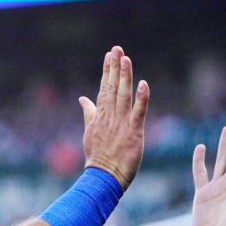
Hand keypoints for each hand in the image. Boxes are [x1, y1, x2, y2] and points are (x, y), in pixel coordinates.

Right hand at [79, 46, 149, 188]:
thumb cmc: (97, 157)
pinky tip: (144, 84)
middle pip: (112, 87)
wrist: (103, 176)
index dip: (107, 71)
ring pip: (123, 95)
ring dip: (125, 76)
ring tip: (126, 58)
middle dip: (115, 67)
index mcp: (100, 116)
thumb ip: (88, 113)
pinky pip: (139, 112)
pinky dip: (142, 98)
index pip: (103, 88)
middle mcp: (109, 116)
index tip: (109, 55)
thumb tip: (82, 98)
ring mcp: (121, 123)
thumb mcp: (89, 132)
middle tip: (117, 49)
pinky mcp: (133, 132)